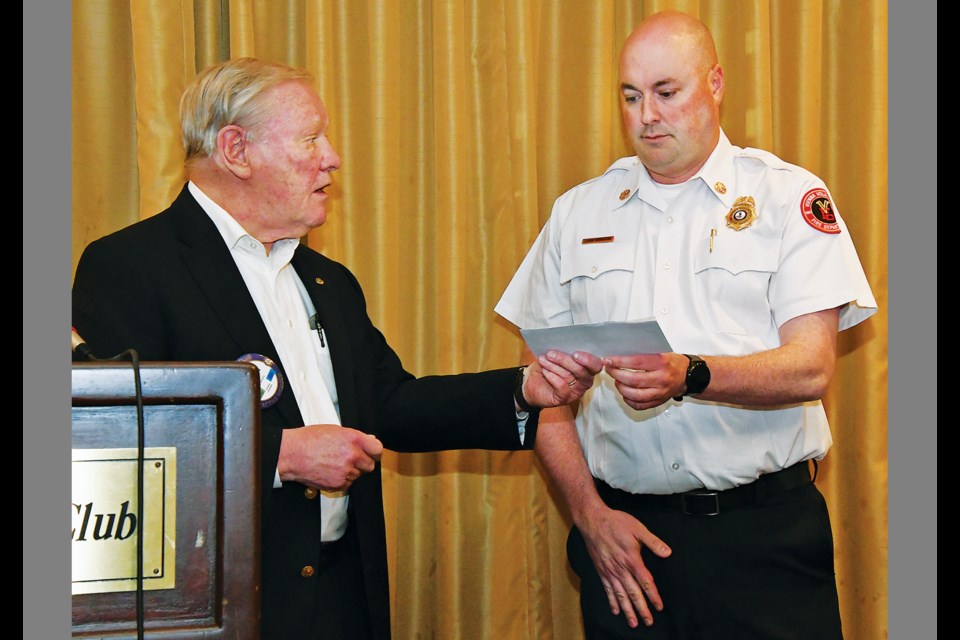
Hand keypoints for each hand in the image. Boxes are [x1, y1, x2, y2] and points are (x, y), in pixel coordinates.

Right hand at [277, 424, 383, 490]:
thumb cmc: (309, 440)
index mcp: (353, 439)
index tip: (371, 453)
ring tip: (334, 463)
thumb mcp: (335, 430)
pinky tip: (330, 471)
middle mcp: (351, 455)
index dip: (374, 452)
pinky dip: (341, 480)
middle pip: (370, 465)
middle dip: (362, 463)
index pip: (377, 449)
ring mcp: (345, 471)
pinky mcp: (338, 484)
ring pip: (357, 475)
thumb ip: (355, 437)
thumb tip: (370, 441)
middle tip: (350, 459)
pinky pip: (347, 484)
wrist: (292, 454)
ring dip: (350, 471)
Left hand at [523, 350, 602, 407]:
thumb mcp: (555, 355)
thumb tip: (564, 341)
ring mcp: (576, 391)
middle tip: (551, 353)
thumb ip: (563, 350)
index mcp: (587, 368)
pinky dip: (551, 376)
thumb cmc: (546, 367)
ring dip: (554, 366)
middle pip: (582, 371)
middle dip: (565, 360)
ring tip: (543, 359)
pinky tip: (544, 371)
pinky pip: (561, 386)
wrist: (531, 384)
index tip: (575, 353)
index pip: (596, 365)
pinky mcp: (565, 398)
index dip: (589, 360)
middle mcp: (585, 381)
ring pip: (569, 376)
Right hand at [579, 504, 670, 628]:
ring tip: (633, 622)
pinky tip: (615, 610)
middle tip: (648, 622)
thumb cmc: (615, 523)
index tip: (659, 607)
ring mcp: (610, 571)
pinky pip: (607, 589)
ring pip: (620, 595)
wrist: (593, 520)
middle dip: (641, 609)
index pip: (645, 582)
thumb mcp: (638, 529)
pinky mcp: (601, 570)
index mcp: (632, 559)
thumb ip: (653, 542)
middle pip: (633, 593)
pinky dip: (612, 601)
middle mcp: (620, 569)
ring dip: (627, 610)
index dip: (653, 596)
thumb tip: (667, 552)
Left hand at [603, 353, 687, 409]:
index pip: (636, 362)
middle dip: (617, 374)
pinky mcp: (659, 402)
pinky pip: (640, 405)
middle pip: (634, 380)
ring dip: (621, 388)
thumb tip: (619, 354)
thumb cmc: (672, 362)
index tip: (608, 360)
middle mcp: (662, 379)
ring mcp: (661, 393)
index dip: (619, 362)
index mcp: (662, 363)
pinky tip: (625, 393)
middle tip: (609, 369)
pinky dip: (629, 400)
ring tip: (617, 381)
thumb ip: (643, 353)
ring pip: (635, 395)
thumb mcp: (660, 352)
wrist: (688, 376)